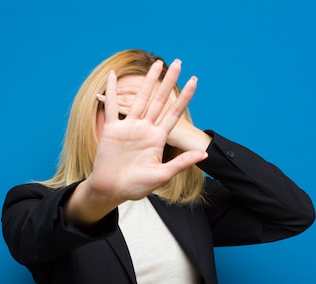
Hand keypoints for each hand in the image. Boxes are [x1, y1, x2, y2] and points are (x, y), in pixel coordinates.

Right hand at [89, 59, 206, 201]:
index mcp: (158, 138)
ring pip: (139, 98)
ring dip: (148, 81)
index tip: (194, 80)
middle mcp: (145, 129)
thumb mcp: (162, 175)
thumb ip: (181, 163)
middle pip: (159, 99)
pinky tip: (113, 76)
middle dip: (168, 81)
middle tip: (177, 62)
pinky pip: (112, 107)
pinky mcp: (112, 130)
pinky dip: (111, 92)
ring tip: (156, 64)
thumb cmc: (136, 186)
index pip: (174, 112)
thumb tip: (204, 155)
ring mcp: (129, 128)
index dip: (185, 96)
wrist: (113, 190)